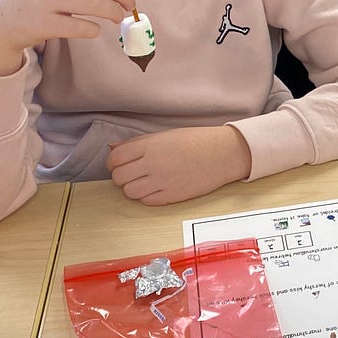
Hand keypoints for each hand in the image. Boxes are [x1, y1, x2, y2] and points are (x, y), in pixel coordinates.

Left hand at [106, 126, 252, 205]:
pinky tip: (157, 188)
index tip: (119, 164)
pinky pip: (147, 201)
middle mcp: (153, 164)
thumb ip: (137, 143)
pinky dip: (147, 197)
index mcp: (150, 146)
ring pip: (130, 192)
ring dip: (133, 188)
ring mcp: (163, 181)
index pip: (115, 159)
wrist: (224, 154)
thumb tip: (112, 148)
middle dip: (122, 176)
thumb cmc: (197, 141)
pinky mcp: (173, 196)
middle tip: (133, 173)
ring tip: (145, 182)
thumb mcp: (165, 135)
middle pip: (119, 177)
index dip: (113, 163)